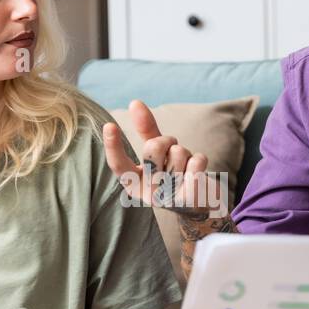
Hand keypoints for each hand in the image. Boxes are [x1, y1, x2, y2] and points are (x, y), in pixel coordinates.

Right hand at [102, 100, 225, 217]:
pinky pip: (196, 161)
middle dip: (166, 140)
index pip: (118, 165)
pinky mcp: (189, 199)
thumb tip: (134, 103)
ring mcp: (168, 198)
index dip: (113, 146)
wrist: (196, 205)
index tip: (109, 125)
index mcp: (134, 183)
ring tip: (184, 167)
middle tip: (172, 149)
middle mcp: (147, 193)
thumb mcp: (157, 154)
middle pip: (153, 148)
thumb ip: (146, 131)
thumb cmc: (172, 174)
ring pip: (178, 152)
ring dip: (185, 154)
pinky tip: (196, 172)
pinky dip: (199, 159)